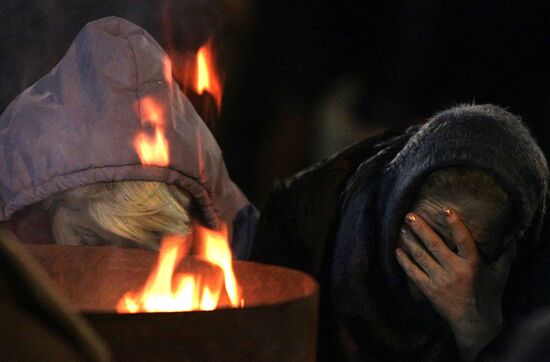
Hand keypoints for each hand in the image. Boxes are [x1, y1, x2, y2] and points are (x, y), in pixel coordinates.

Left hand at [395, 208, 515, 360]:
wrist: (476, 323)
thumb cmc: (489, 294)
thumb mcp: (499, 274)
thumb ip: (504, 254)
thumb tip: (511, 235)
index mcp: (472, 264)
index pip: (463, 240)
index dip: (454, 225)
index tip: (445, 210)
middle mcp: (455, 271)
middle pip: (434, 245)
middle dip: (421, 229)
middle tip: (410, 215)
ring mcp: (440, 281)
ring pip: (421, 256)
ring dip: (410, 241)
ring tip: (402, 228)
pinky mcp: (429, 290)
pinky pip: (413, 273)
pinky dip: (404, 261)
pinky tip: (397, 250)